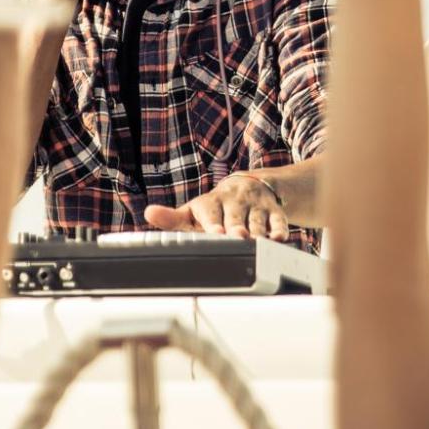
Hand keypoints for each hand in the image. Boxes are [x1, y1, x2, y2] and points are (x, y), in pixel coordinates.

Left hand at [145, 172, 290, 239]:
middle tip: (238, 238)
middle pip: (235, 217)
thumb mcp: (194, 211)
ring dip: (258, 231)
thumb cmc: (215, 207)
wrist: (248, 186)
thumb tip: (149, 214)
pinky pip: (278, 219)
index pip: (210, 212)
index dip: (213, 223)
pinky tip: (279, 239)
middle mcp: (233, 202)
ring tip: (258, 243)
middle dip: (237, 228)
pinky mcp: (273, 210)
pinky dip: (279, 229)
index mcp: (211, 203)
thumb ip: (173, 218)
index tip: (215, 233)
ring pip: (257, 220)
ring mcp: (255, 206)